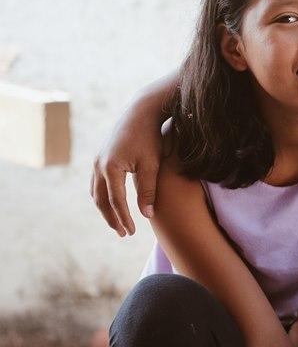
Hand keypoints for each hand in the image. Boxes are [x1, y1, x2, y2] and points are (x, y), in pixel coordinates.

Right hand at [90, 106, 163, 236]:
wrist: (141, 113)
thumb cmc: (150, 138)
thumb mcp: (152, 165)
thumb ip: (148, 190)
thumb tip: (147, 215)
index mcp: (111, 168)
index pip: (116, 201)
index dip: (124, 218)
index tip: (131, 232)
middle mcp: (99, 166)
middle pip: (101, 200)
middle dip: (111, 218)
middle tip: (122, 233)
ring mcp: (96, 161)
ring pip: (96, 192)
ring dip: (105, 209)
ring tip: (117, 222)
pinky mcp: (100, 157)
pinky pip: (97, 183)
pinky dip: (103, 196)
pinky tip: (112, 203)